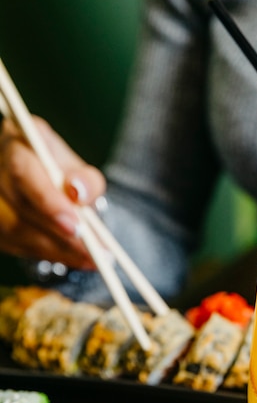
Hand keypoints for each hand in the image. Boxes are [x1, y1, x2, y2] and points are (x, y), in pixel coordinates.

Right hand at [0, 115, 105, 268]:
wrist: (49, 186)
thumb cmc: (64, 175)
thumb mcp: (82, 171)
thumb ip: (86, 179)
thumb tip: (78, 192)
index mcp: (16, 142)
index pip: (24, 173)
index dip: (48, 202)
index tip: (76, 227)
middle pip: (19, 208)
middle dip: (60, 236)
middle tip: (95, 253)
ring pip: (16, 232)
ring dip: (58, 251)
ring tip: (94, 260)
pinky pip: (16, 246)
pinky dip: (49, 255)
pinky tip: (75, 260)